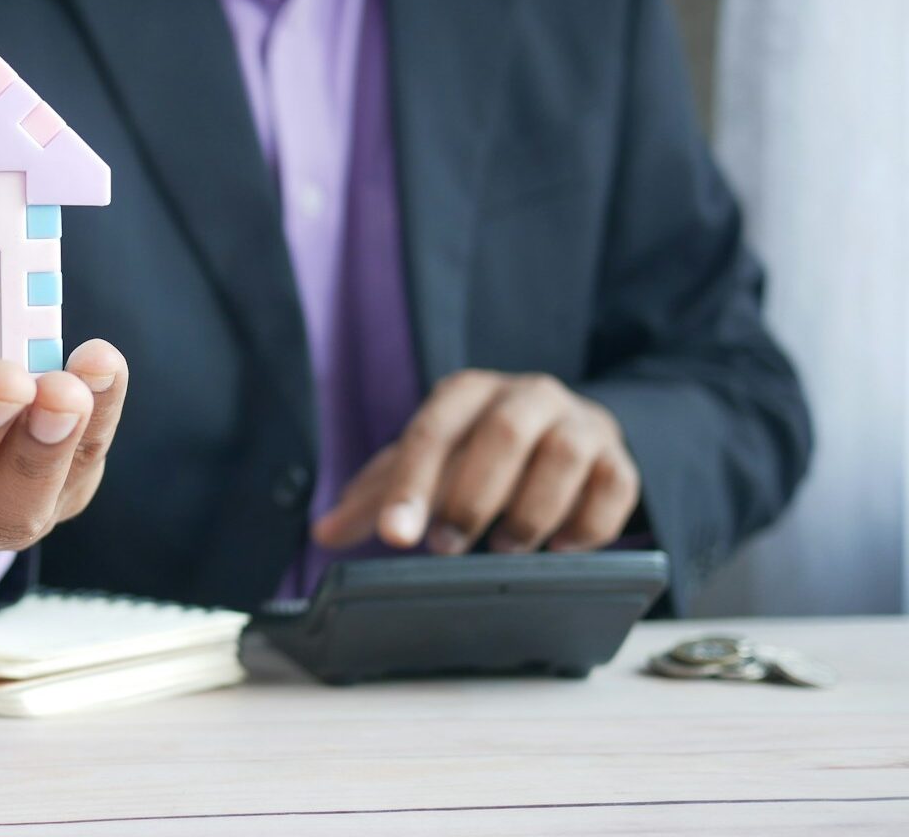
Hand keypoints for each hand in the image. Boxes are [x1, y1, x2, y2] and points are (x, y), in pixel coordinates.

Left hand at [313, 370, 638, 555]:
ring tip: (507, 549)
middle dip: (472, 497)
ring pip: (563, 456)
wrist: (566, 432)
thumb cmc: (481, 452)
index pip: (432, 432)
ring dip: (531, 511)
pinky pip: (615, 486)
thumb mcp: (428, 464)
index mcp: (468, 393)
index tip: (396, 537)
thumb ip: (378, 497)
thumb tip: (323, 532)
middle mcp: (527, 395)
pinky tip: (561, 548)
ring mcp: (580, 424)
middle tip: (447, 548)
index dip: (411, 486)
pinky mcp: (619, 459)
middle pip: (503, 433)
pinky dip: (588, 524)